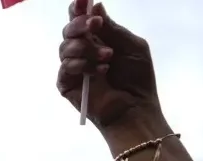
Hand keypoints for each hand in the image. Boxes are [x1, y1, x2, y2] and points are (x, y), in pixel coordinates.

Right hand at [57, 0, 159, 128]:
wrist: (135, 109)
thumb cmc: (137, 79)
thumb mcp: (131, 46)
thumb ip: (112, 28)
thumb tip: (96, 6)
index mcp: (96, 40)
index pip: (80, 19)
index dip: (78, 8)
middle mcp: (81, 51)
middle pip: (68, 30)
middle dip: (80, 25)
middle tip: (95, 25)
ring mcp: (72, 68)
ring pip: (65, 47)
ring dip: (87, 49)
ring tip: (108, 57)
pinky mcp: (66, 84)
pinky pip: (65, 68)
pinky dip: (83, 66)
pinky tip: (101, 72)